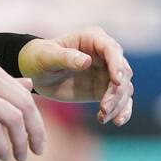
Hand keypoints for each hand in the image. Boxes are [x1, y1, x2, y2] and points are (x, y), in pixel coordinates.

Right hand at [0, 57, 45, 160]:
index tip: (38, 139)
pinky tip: (2, 155)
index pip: (25, 94)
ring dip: (20, 142)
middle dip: (35, 131)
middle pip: (25, 105)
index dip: (36, 119)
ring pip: (13, 118)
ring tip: (18, 156)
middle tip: (36, 151)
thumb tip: (29, 85)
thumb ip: (1, 85)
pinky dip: (2, 146)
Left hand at [18, 26, 134, 125]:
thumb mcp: (48, 56)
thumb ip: (66, 57)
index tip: (116, 82)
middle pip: (122, 71)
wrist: (36, 74)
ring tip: (103, 117)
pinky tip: (117, 121)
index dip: (117, 65)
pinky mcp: (104, 90)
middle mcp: (105, 54)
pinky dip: (122, 111)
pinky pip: (120, 100)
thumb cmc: (40, 57)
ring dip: (118, 104)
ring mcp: (107, 72)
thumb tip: (86, 61)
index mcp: (93, 38)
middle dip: (117, 91)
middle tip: (104, 107)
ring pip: (124, 88)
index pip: (112, 49)